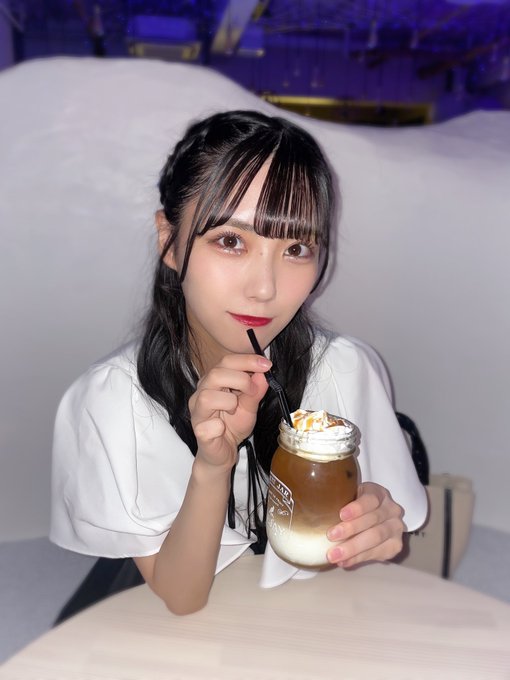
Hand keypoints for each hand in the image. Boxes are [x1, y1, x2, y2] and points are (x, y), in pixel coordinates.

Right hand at [189, 353, 269, 470]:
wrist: (223, 452)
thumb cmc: (232, 425)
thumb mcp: (249, 406)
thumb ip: (255, 391)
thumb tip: (263, 373)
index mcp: (212, 383)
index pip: (226, 362)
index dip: (246, 361)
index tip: (266, 365)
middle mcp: (201, 394)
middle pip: (215, 374)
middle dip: (240, 379)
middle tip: (253, 391)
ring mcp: (197, 413)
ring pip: (207, 397)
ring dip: (229, 402)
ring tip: (234, 410)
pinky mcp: (198, 432)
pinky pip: (207, 425)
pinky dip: (219, 426)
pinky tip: (223, 428)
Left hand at [326, 482, 403, 567]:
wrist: (375, 519)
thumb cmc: (356, 507)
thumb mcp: (349, 497)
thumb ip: (338, 500)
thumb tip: (309, 507)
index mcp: (378, 493)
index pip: (371, 498)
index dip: (357, 507)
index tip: (341, 515)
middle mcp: (391, 509)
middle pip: (372, 520)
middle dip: (351, 530)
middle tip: (330, 536)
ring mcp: (396, 527)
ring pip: (376, 537)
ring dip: (353, 548)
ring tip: (334, 555)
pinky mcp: (395, 545)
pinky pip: (377, 553)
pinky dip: (359, 558)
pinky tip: (345, 562)